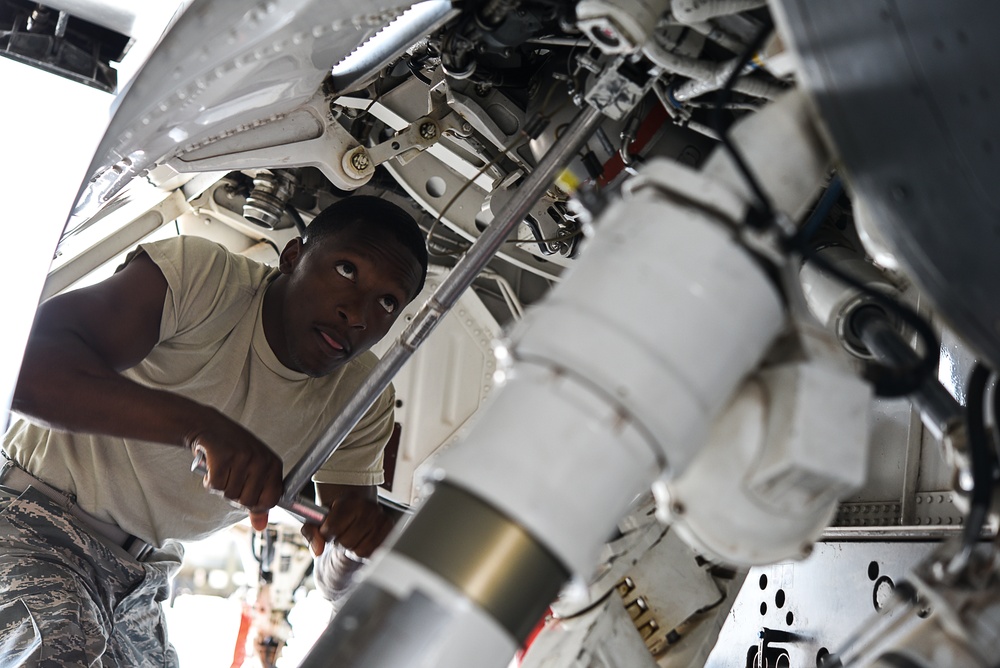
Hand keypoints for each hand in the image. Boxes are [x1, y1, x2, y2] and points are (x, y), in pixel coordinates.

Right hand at [187, 411, 283, 530]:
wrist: (209, 426)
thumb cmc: (233, 450)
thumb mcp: (253, 472)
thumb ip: (258, 499)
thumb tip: (260, 526)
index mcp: (274, 464)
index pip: (271, 500)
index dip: (255, 504)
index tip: (245, 493)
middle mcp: (261, 460)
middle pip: (247, 501)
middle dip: (234, 495)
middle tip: (230, 478)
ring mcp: (243, 458)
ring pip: (230, 495)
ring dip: (221, 487)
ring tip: (222, 469)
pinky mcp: (223, 457)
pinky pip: (216, 486)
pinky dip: (210, 482)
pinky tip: (212, 467)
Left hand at [301, 492, 394, 558]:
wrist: (359, 514)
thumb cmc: (338, 518)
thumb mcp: (318, 521)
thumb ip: (311, 533)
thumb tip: (317, 550)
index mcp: (349, 500)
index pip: (332, 527)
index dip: (326, 534)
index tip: (328, 530)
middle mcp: (368, 507)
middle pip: (345, 542)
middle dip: (339, 543)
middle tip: (342, 534)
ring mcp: (381, 519)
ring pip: (359, 551)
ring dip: (352, 550)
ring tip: (353, 538)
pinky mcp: (390, 532)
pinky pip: (371, 554)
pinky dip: (363, 553)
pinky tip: (362, 542)